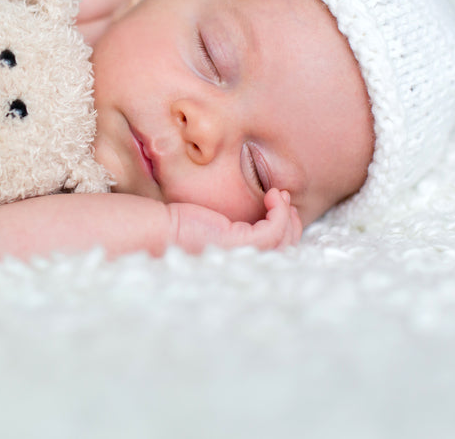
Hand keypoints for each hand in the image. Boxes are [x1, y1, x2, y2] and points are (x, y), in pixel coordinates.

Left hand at [169, 188, 301, 253]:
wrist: (163, 228)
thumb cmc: (185, 225)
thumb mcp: (219, 222)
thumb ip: (238, 222)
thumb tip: (257, 208)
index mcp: (241, 259)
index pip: (276, 251)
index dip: (287, 229)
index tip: (283, 205)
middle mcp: (244, 260)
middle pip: (284, 248)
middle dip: (291, 222)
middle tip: (284, 198)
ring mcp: (242, 253)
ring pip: (282, 240)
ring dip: (287, 215)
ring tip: (278, 194)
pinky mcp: (237, 243)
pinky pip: (272, 230)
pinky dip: (279, 212)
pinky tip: (272, 195)